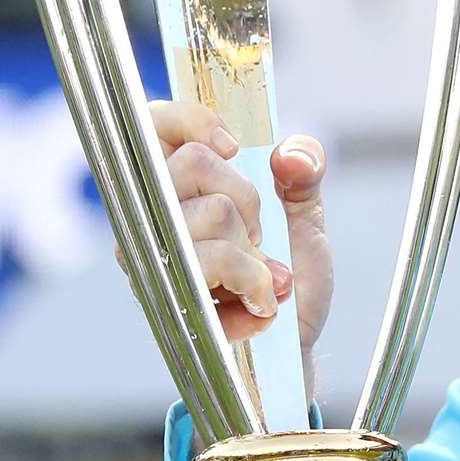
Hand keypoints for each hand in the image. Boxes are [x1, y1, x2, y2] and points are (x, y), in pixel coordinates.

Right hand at [116, 103, 335, 379]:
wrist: (294, 339)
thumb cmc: (290, 271)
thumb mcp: (306, 214)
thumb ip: (304, 171)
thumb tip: (289, 154)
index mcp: (179, 182)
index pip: (155, 124)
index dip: (192, 121)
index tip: (235, 147)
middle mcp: (152, 214)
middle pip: (193, 163)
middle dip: (247, 197)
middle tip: (260, 234)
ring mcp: (153, 256)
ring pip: (210, 213)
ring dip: (255, 250)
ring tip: (266, 276)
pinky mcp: (165, 295)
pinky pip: (214, 264)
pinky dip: (254, 281)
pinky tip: (260, 302)